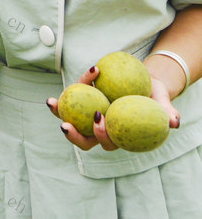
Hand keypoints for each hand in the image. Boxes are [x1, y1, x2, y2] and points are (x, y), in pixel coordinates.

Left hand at [46, 66, 181, 151]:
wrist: (145, 82)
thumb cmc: (154, 96)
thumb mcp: (162, 102)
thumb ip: (166, 112)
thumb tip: (174, 123)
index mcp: (119, 135)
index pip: (108, 143)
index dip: (101, 135)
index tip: (99, 119)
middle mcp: (102, 129)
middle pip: (84, 139)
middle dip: (72, 135)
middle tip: (65, 125)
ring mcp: (89, 115)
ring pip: (71, 119)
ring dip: (58, 112)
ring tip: (51, 102)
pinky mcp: (83, 100)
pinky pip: (73, 97)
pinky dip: (70, 91)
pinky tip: (73, 83)